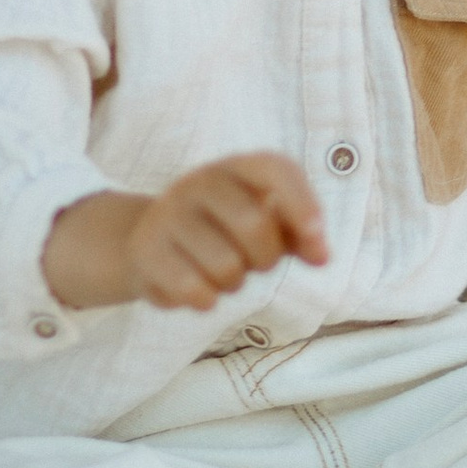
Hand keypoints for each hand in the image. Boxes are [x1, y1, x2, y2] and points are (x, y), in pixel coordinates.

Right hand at [44, 152, 328, 312]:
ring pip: (226, 265)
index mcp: (236, 168)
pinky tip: (199, 291)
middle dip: (266, 259)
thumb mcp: (267, 225)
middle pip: (254, 225)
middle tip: (255, 263)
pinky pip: (193, 288)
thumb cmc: (224, 233)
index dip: (302, 204)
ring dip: (234, 283)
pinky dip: (206, 300)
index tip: (318, 243)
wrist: (149, 243)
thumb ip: (301, 234)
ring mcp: (168, 213)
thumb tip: (321, 255)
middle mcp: (199, 182)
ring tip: (221, 273)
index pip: (275, 170)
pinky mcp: (145, 250)